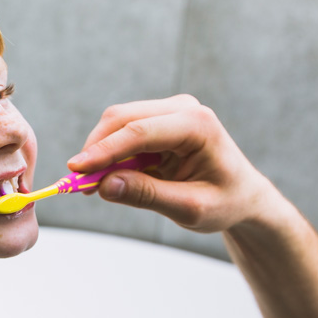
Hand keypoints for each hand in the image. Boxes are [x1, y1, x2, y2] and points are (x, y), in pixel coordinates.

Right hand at [68, 95, 278, 233]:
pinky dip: (112, 155)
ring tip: (92, 188)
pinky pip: (125, 133)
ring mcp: (171, 111)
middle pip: (123, 119)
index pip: (140, 132)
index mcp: (198, 125)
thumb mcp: (190, 208)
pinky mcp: (160, 121)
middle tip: (76, 185)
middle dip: (96, 150)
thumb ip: (148, 196)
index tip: (75, 170)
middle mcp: (184, 109)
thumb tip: (104, 186)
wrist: (243, 195)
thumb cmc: (225, 202)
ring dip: (101, 153)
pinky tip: (109, 180)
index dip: (103, 151)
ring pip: (119, 123)